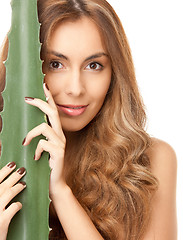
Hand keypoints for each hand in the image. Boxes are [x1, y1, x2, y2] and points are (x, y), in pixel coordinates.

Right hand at [0, 162, 25, 239]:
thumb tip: (5, 184)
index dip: (4, 170)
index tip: (12, 164)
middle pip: (3, 185)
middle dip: (14, 176)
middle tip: (22, 170)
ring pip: (9, 193)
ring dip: (18, 187)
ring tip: (23, 184)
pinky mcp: (2, 221)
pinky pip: (13, 208)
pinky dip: (18, 205)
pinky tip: (19, 205)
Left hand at [23, 83, 65, 197]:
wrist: (55, 182)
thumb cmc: (47, 164)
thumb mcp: (42, 147)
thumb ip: (39, 137)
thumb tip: (26, 129)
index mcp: (56, 132)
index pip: (53, 111)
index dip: (49, 98)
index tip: (43, 85)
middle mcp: (60, 135)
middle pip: (53, 113)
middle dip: (40, 103)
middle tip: (27, 98)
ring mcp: (61, 143)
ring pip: (44, 128)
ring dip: (31, 134)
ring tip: (24, 142)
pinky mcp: (58, 152)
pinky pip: (43, 143)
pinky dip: (37, 150)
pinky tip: (36, 158)